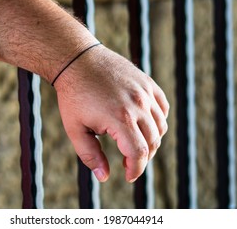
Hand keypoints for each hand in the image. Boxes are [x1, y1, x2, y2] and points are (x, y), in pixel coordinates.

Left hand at [54, 45, 168, 182]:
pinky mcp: (147, 82)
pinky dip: (157, 120)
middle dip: (142, 158)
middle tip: (127, 161)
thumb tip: (104, 177)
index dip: (136, 169)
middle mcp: (138, 105)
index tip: (128, 175)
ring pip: (161, 126)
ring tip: (133, 143)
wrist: (78, 61)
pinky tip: (142, 124)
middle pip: (153, 142)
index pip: (139, 153)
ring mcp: (145, 92)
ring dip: (151, 140)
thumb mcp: (75, 129)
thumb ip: (90, 155)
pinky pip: (162, 107)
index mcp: (120, 118)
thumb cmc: (74, 95)